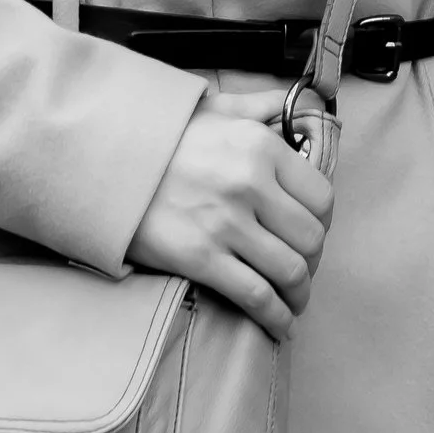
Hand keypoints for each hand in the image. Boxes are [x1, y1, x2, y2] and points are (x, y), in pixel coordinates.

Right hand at [126, 90, 333, 340]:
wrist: (110, 161)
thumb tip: (302, 108)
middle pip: (311, 239)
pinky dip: (276, 317)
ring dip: (299, 294)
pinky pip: (255, 296)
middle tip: (304, 269)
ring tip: (295, 301)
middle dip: (313, 261)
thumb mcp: (219, 107)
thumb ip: (264, 107)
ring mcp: (227, 224)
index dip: (323, 222)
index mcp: (262, 147)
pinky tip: (281, 325)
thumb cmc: (166, 136)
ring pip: (289, 271)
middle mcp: (252, 185)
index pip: (321, 196)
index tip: (313, 233)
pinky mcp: (202, 259)